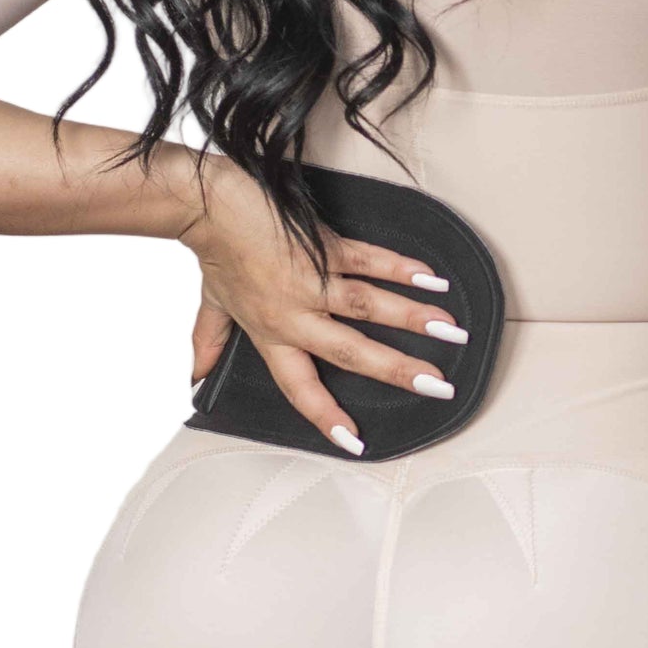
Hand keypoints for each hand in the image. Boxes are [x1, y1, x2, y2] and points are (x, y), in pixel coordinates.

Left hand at [179, 158, 466, 454]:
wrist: (207, 205)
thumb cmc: (214, 250)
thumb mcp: (212, 305)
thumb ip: (209, 343)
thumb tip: (197, 378)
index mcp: (272, 333)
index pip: (301, 387)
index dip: (327, 416)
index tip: (356, 441)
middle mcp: (295, 313)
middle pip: (353, 351)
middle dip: (399, 370)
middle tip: (437, 385)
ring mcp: (311, 279)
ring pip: (368, 306)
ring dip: (413, 317)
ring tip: (450, 329)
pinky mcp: (322, 246)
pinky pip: (368, 260)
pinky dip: (401, 269)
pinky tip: (431, 279)